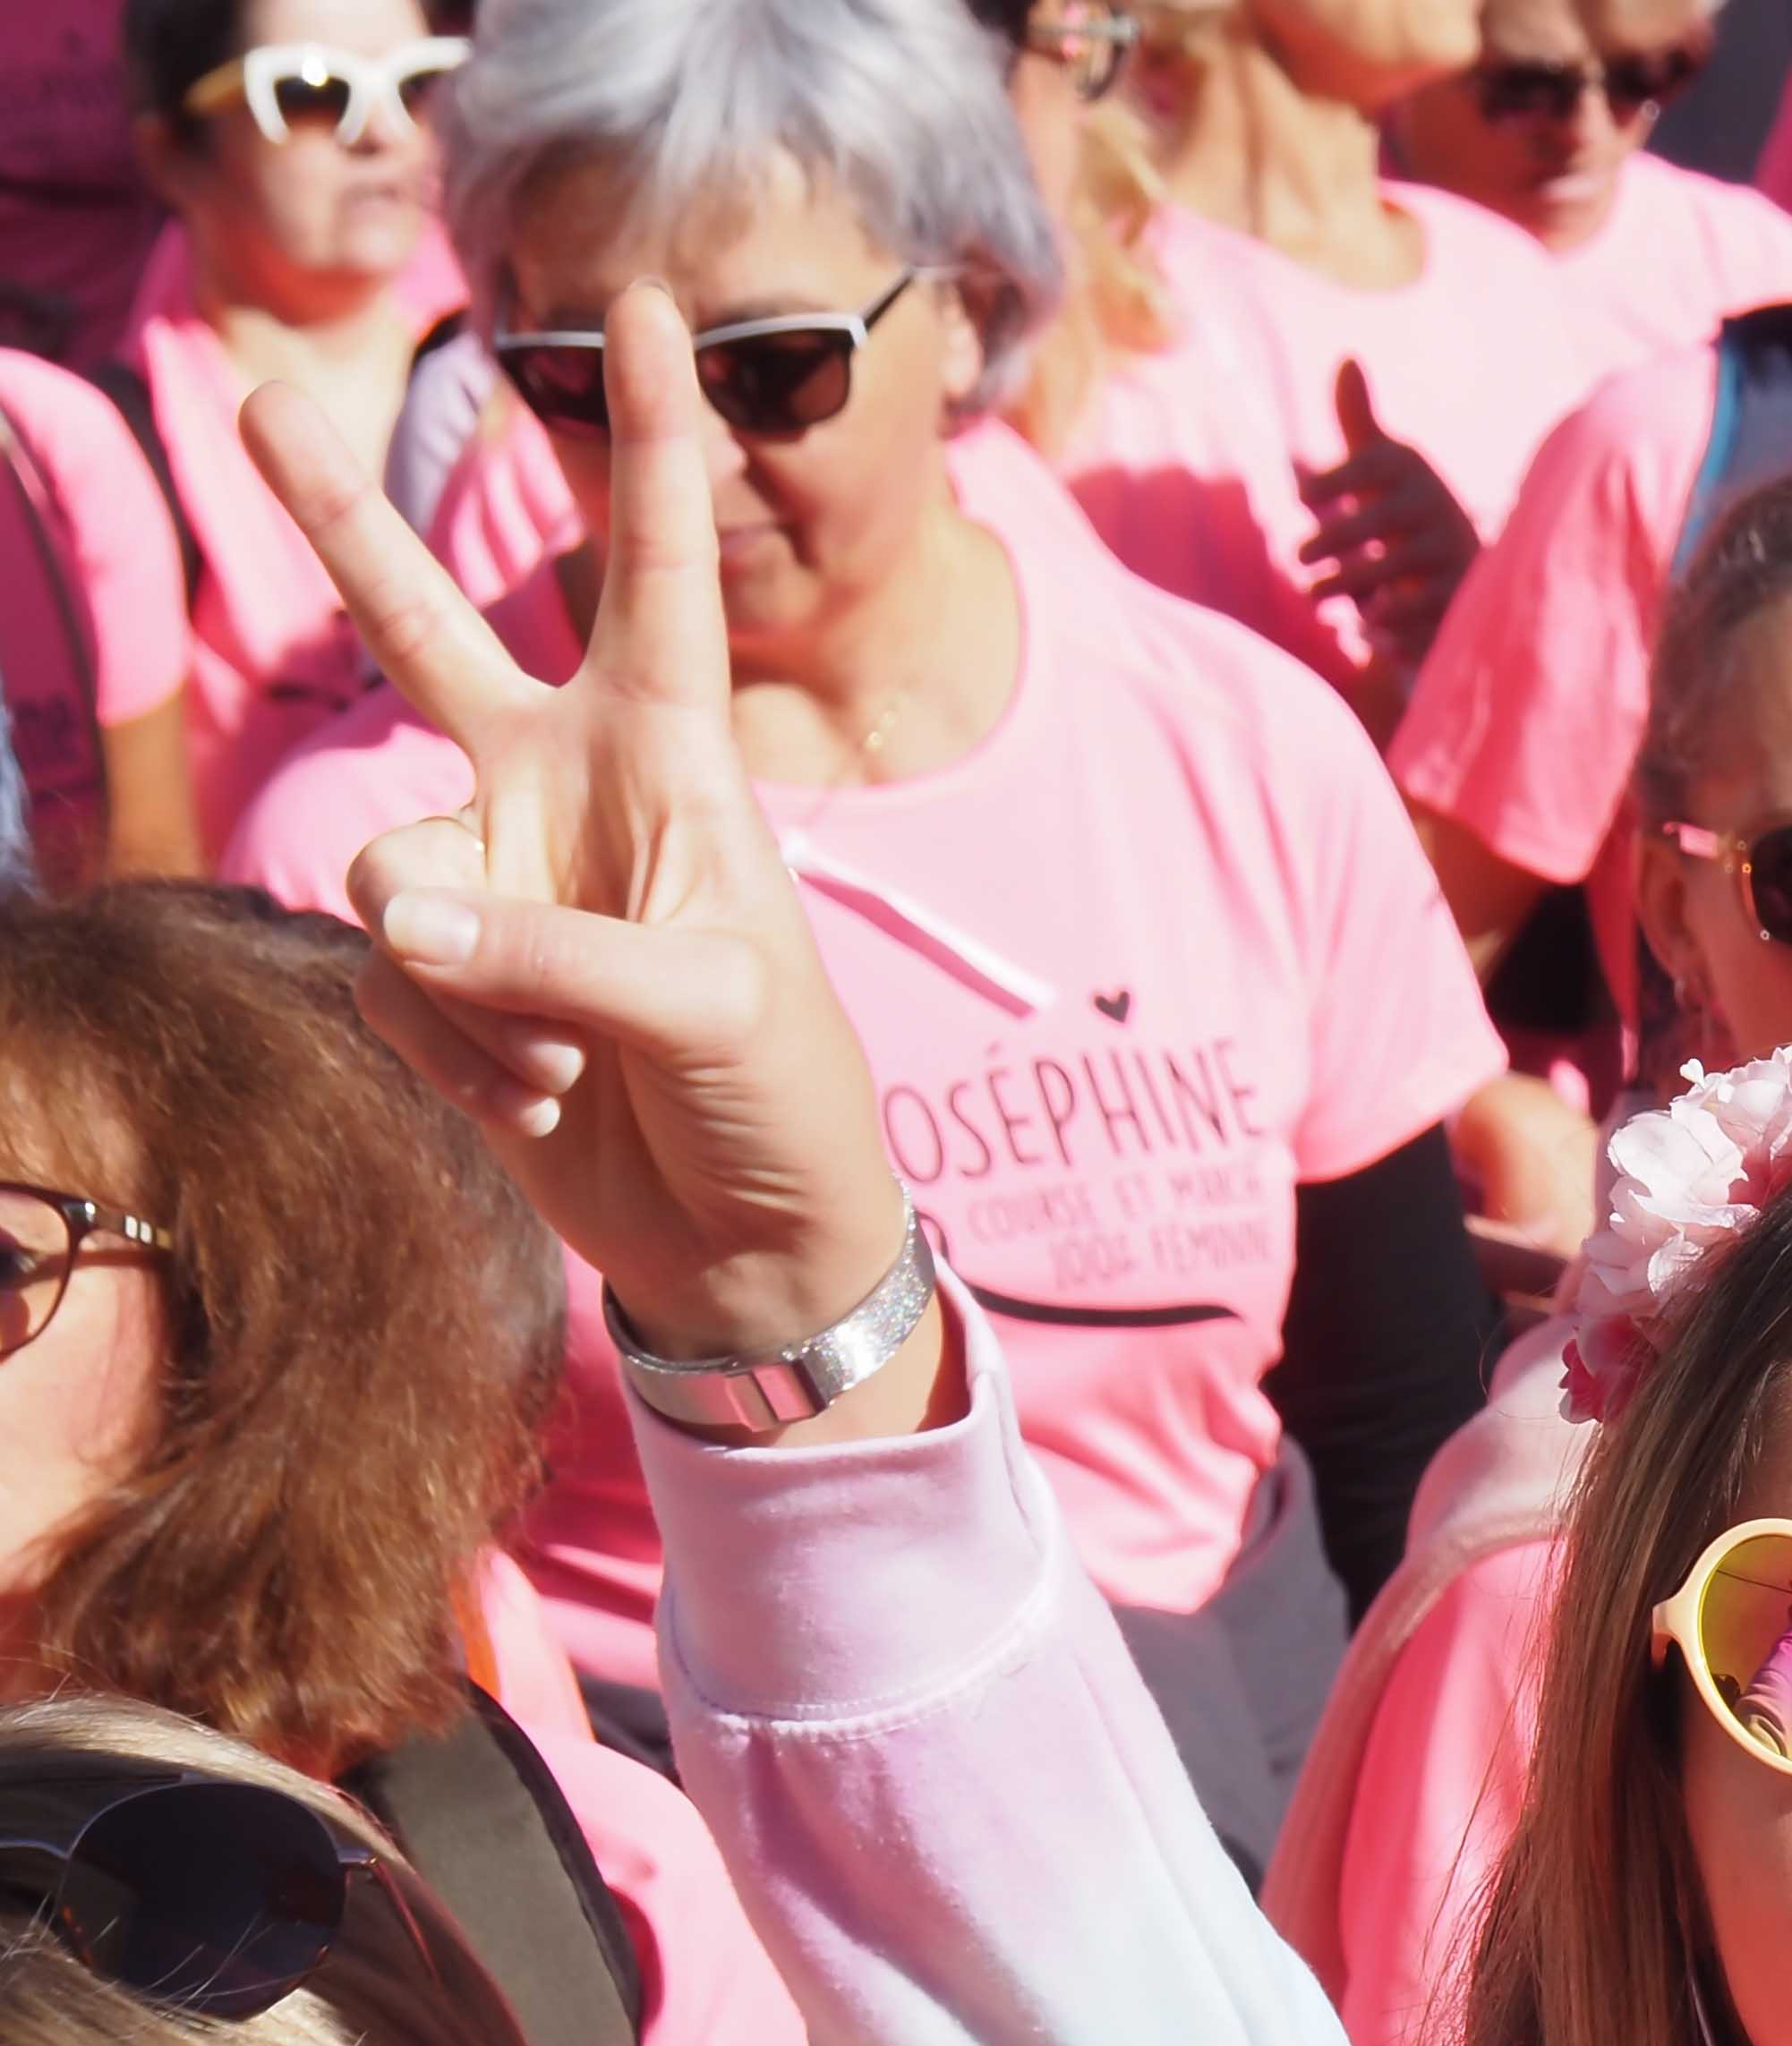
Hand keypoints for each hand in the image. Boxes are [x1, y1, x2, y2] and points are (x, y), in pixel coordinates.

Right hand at [242, 283, 919, 1381]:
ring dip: (476, 995)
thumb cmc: (783, 1103)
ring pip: (394, 882)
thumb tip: (406, 923)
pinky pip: (392, 985)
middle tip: (259, 394)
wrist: (751, 1241)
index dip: (652, 446)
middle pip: (426, 628)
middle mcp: (564, 794)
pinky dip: (460, 1056)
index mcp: (671, 761)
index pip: (659, 576)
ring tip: (575, 1060)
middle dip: (341, 522)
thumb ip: (556, 959)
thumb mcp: (713, 1013)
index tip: (653, 310)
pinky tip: (542, 1097)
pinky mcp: (439, 978)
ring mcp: (491, 881)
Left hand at [1300, 364, 1479, 668]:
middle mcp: (1439, 509)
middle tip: (1297, 557)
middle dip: (1337, 539)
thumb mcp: (1381, 465)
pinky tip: (1362, 634)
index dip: (1338, 478)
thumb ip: (1358, 419)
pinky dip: (1389, 625)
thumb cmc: (1401, 514)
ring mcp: (1452, 556)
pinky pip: (1421, 613)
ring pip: (1398, 569)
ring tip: (1313, 596)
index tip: (1301, 493)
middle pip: (1383, 521)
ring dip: (1351, 583)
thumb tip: (1348, 357)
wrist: (1458, 572)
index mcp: (1413, 474)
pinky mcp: (1460, 600)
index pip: (1375, 466)